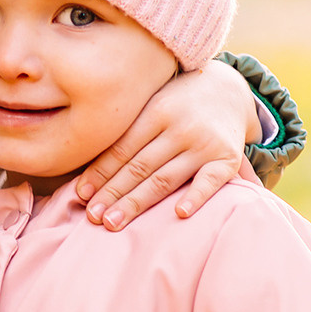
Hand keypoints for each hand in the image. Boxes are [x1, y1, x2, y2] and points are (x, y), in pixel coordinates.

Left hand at [75, 58, 255, 230]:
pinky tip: (179, 213)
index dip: (100, 173)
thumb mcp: (152, 104)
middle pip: (140, 166)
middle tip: (92, 217)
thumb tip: (88, 170)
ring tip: (114, 222)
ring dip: (137, 202)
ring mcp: (204, 143)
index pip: (123, 148)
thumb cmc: (177, 103)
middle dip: (113, 193)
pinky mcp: (227, 158)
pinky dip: (196, 197)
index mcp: (156, 111)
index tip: (81, 195)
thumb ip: (127, 130)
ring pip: (165, 178)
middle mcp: (180, 127)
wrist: (229, 89)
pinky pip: (211, 181)